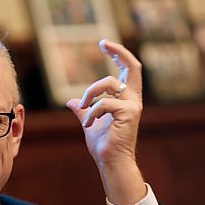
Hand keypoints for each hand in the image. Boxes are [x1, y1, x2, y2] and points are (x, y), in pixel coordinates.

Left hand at [66, 40, 145, 204]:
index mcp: (126, 99)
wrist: (111, 162)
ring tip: (83, 107)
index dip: (119, 55)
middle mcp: (133, 100)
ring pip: (109, 83)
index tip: (105, 44)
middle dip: (119, 51)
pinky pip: (103, 103)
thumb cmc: (103, 144)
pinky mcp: (128, 114)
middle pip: (132, 67)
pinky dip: (91, 112)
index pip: (128, 70)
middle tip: (103, 42)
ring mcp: (132, 106)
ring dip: (90, 92)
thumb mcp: (89, 122)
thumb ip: (83, 109)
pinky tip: (87, 125)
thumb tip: (70, 101)